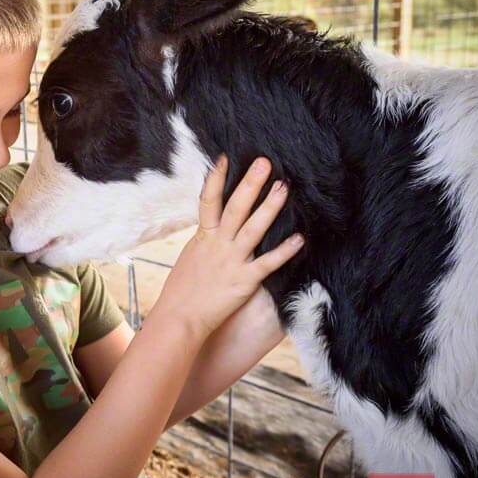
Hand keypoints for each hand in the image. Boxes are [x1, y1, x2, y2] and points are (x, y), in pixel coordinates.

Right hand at [152, 155, 303, 339]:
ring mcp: (231, 262)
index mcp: (202, 238)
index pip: (208, 201)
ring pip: (252, 229)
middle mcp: (217, 245)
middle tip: (264, 162)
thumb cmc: (180, 292)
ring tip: (283, 187)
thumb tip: (211, 230)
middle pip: (235, 208)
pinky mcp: (244, 281)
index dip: (216, 178)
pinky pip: (267, 263)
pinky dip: (284, 251)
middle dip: (249, 183)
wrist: (178, 319)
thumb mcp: (189, 259)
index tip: (225, 158)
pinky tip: (299, 239)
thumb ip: (203, 242)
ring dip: (269, 207)